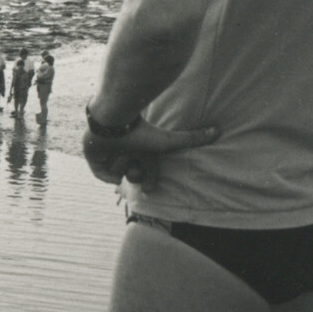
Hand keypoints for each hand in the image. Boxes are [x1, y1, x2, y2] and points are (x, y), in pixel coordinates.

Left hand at [81, 119, 218, 187]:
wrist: (114, 121)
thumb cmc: (142, 131)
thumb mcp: (169, 141)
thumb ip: (193, 139)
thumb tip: (219, 130)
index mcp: (141, 151)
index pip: (147, 172)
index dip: (149, 181)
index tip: (150, 190)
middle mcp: (126, 153)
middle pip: (133, 176)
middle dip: (136, 172)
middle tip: (136, 163)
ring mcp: (108, 156)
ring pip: (118, 173)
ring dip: (122, 163)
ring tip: (122, 149)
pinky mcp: (93, 158)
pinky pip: (101, 175)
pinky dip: (108, 169)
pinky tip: (112, 157)